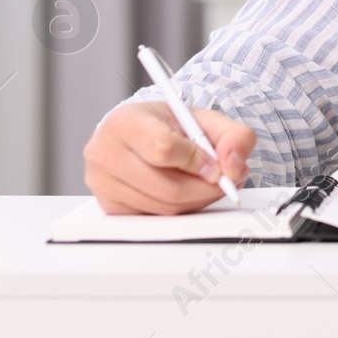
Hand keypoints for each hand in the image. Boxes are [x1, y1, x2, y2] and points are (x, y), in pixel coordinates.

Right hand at [83, 102, 254, 214]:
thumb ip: (233, 136)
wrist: (140, 132)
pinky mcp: (109, 205)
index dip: (198, 162)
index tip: (216, 165)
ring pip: (163, 207)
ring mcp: (103, 183)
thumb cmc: (168, 125)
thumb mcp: (205, 119)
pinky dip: (179, 210)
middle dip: (205, 189)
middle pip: (167, 187)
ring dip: (196, 201)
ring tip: (209, 184)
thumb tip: (234, 167)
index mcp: (125, 122)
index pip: (164, 148)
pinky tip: (187, 192)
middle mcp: (105, 153)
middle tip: (225, 182)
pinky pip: (154, 218)